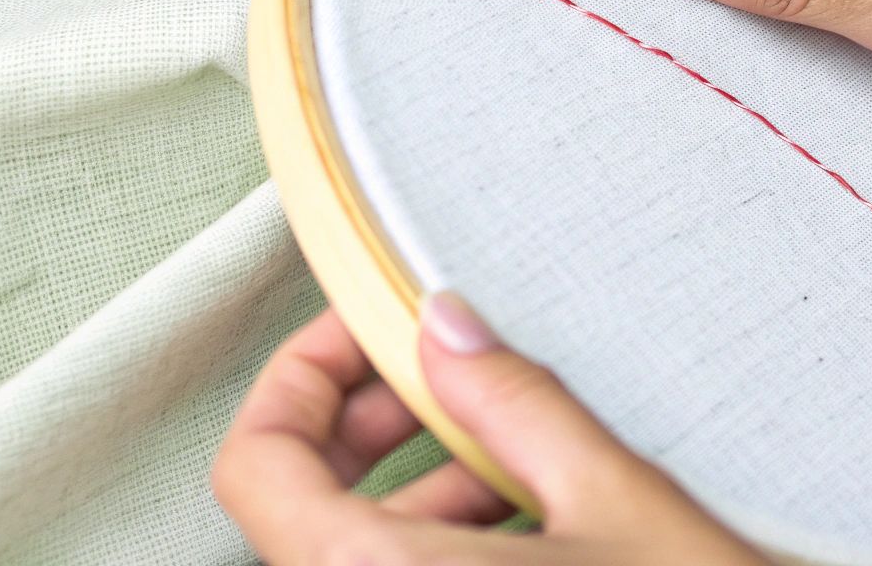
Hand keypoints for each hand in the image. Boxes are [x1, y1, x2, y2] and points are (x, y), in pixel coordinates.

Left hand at [213, 295, 765, 565]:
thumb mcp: (616, 501)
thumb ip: (514, 402)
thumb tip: (447, 329)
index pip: (256, 466)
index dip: (298, 379)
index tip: (362, 335)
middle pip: (300, 510)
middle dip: (369, 428)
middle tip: (438, 378)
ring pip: (356, 558)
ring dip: (415, 493)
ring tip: (509, 450)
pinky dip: (440, 551)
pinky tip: (528, 521)